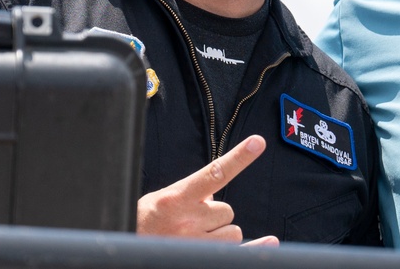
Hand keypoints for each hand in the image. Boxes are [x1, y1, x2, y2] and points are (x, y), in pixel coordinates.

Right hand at [136, 134, 277, 243]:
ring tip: (195, 236)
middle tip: (191, 221)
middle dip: (214, 215)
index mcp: (177, 199)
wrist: (130, 245)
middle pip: (226, 210)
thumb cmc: (146, 221)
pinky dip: (256, 248)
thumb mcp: (165, 198)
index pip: (215, 173)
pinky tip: (270, 241)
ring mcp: (196, 244)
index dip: (238, 158)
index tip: (257, 143)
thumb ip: (193, 190)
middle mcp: (189, 222)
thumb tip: (218, 183)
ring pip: (232, 232)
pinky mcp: (202, 259)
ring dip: (219, 233)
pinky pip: (239, 253)